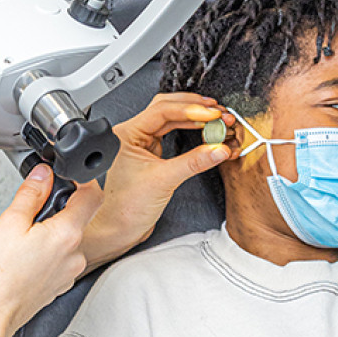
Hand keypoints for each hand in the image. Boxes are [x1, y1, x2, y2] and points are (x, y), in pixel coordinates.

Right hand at [0, 165, 102, 336]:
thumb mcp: (8, 223)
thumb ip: (31, 194)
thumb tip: (43, 175)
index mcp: (67, 235)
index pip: (93, 195)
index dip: (81, 180)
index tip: (66, 176)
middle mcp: (75, 254)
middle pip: (77, 218)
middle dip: (55, 210)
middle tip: (27, 214)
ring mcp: (68, 272)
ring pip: (66, 239)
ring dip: (48, 233)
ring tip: (19, 241)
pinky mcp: (58, 285)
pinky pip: (58, 259)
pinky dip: (44, 253)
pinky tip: (21, 258)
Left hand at [79, 92, 237, 270]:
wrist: (119, 228)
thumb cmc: (125, 208)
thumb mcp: (164, 181)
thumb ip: (193, 162)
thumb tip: (217, 149)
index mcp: (126, 134)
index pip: (162, 110)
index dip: (190, 109)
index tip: (212, 114)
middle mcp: (132, 135)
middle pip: (167, 108)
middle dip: (195, 108)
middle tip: (218, 112)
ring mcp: (142, 143)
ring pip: (171, 119)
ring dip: (194, 118)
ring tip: (216, 119)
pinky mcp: (151, 154)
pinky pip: (172, 133)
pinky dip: (190, 130)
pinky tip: (205, 131)